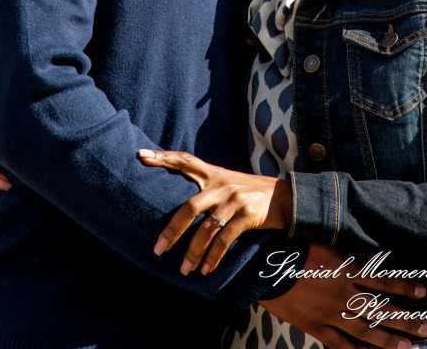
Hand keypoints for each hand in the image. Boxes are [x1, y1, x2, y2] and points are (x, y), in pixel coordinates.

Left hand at [139, 149, 291, 273]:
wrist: (285, 197)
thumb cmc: (250, 193)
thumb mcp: (228, 183)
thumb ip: (207, 188)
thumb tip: (180, 206)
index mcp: (214, 174)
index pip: (185, 160)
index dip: (164, 157)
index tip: (141, 155)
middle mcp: (222, 184)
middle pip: (189, 207)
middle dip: (171, 230)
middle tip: (157, 249)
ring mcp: (235, 199)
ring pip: (206, 229)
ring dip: (193, 252)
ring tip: (184, 270)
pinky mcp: (248, 215)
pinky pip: (225, 239)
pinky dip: (213, 257)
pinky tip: (205, 269)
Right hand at [259, 243, 426, 348]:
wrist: (266, 267)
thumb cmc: (297, 250)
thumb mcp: (327, 245)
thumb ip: (352, 255)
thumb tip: (375, 258)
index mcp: (346, 270)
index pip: (382, 280)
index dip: (404, 286)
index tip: (423, 291)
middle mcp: (342, 294)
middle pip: (380, 309)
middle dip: (405, 319)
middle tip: (426, 327)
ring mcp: (330, 313)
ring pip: (364, 329)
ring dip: (387, 339)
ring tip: (407, 346)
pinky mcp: (316, 327)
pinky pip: (339, 344)